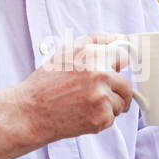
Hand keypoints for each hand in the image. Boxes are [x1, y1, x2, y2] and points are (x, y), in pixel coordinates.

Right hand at [9, 32, 135, 144]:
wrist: (31, 113)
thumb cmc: (46, 82)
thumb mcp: (66, 52)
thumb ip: (96, 41)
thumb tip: (121, 39)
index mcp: (92, 55)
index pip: (124, 57)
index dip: (114, 65)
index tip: (107, 72)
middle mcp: (100, 74)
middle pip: (127, 84)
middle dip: (114, 90)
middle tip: (93, 93)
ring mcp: (102, 98)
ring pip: (121, 102)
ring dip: (108, 105)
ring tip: (84, 104)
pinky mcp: (101, 118)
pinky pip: (112, 118)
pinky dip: (100, 119)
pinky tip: (82, 114)